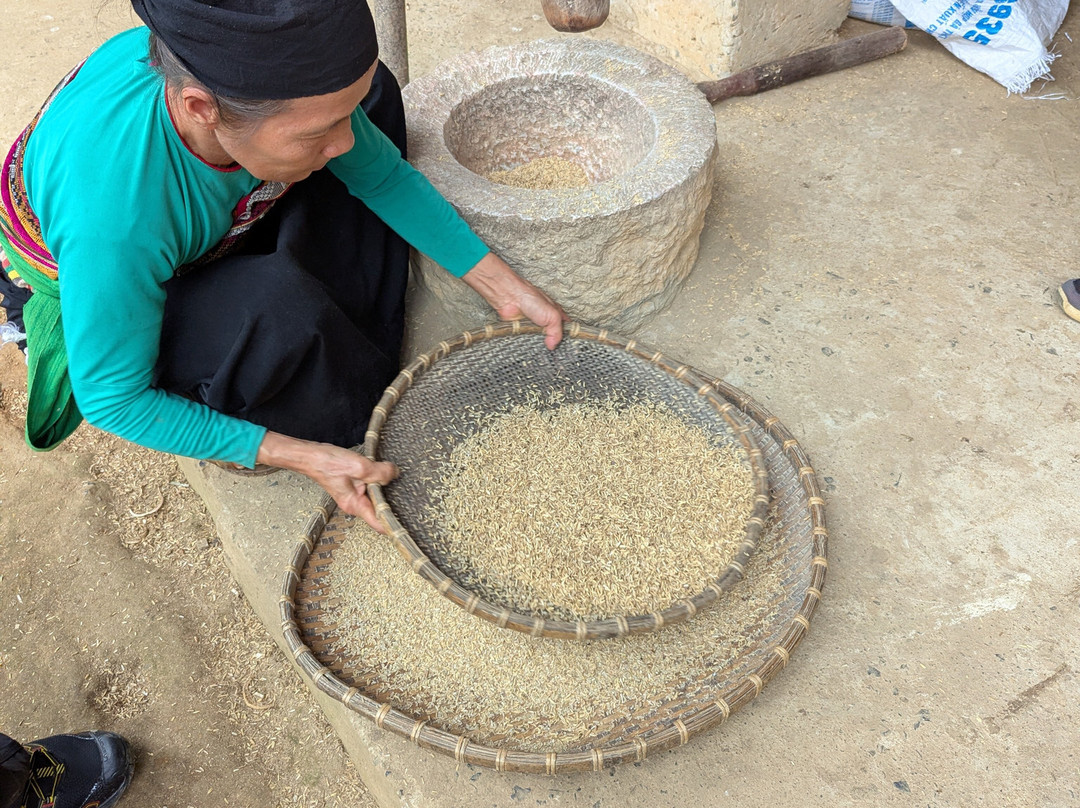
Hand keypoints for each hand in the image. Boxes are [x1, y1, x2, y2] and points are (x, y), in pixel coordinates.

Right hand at [255, 431, 398, 531]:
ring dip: (385, 488)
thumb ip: (379, 472)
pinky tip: (384, 472)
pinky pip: (371, 488)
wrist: (310, 455)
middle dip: (394, 502)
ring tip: (397, 479)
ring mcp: (354, 496)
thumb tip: (395, 474)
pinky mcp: (353, 487)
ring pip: (376, 497)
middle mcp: (355, 504)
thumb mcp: (359, 467)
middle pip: (380, 509)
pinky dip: (378, 481)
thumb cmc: (328, 463)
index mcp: (355, 505)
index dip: (394, 524)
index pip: (379, 523)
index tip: (410, 523)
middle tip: (411, 495)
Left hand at [462, 252, 568, 348]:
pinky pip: (525, 341)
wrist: (508, 298)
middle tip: (550, 349)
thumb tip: (553, 345)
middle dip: (550, 344)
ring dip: (537, 344)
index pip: (564, 329)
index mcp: (555, 315)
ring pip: (538, 341)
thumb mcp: (553, 315)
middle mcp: (544, 321)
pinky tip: (527, 344)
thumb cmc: (530, 298)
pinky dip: (526, 343)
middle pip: (551, 338)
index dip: (566, 337)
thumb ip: (557, 331)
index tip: (565, 346)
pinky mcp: (521, 331)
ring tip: (538, 347)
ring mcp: (532, 327)